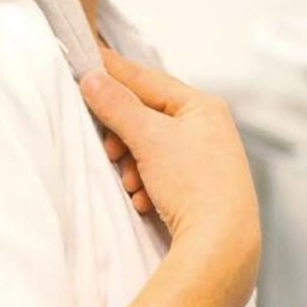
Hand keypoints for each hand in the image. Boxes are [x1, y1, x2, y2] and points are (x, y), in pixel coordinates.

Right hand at [80, 46, 260, 299]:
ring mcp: (204, 160)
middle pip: (146, 116)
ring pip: (149, 149)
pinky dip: (144, 184)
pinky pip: (158, 175)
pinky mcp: (198, 188)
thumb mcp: (149, 137)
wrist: (221, 245)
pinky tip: (144, 200)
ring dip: (132, 164)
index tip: (85, 62)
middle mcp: (207, 129)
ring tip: (133, 182)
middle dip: (123, 136)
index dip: (113, 71)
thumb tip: (92, 78)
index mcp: (202, 107)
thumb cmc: (195, 185)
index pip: (147, 78)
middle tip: (111, 150)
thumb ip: (117, 105)